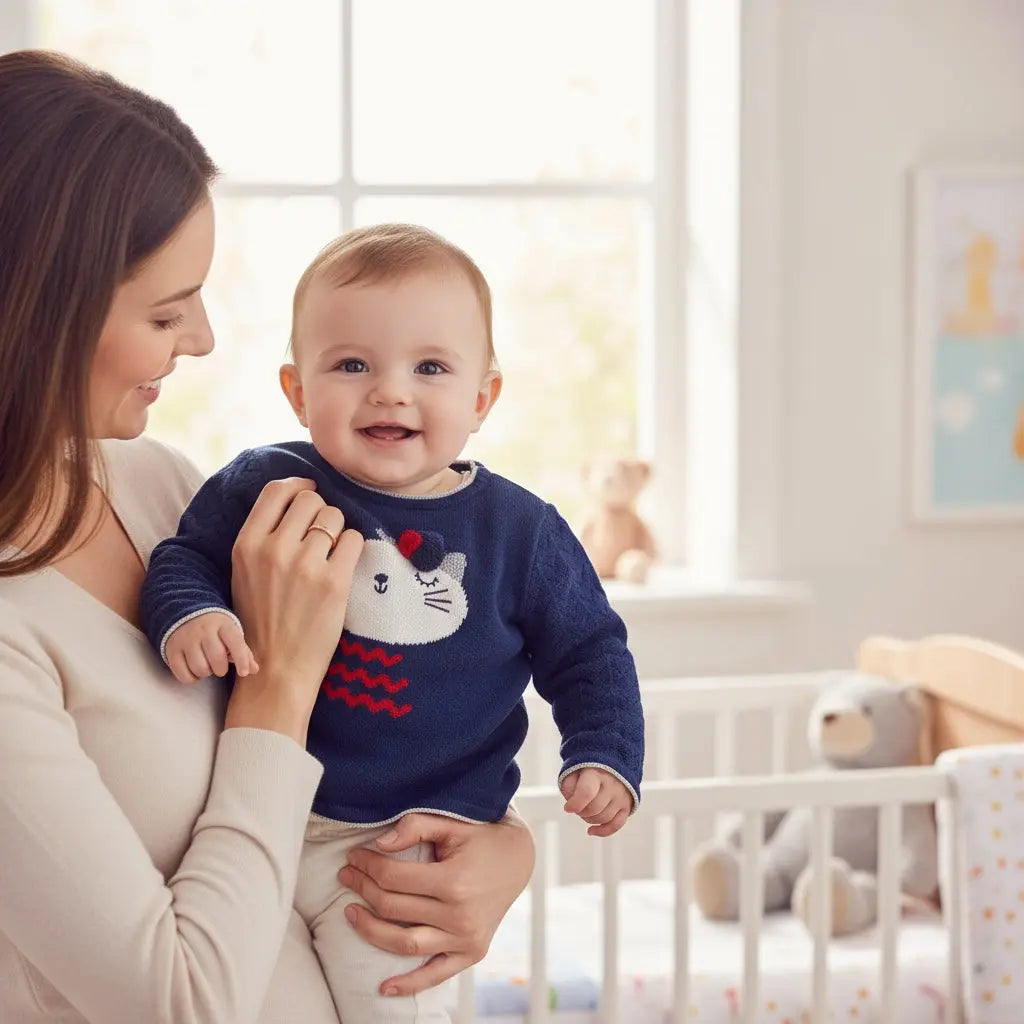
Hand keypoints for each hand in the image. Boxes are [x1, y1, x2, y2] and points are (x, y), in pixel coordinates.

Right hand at [164, 611, 258, 683]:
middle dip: (221, 669)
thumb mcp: (230, 634)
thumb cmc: (215, 629)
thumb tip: (254, 669)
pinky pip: (184, 675)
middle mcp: (203, 630)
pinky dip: (192, 678)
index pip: (235, 643)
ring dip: (206, 673)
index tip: (244, 672)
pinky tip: (194, 670)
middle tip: (219, 664)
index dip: (241, 659)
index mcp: (223, 625)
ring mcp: (185, 640)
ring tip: (206, 664)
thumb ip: (243, 651)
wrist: (185, 615)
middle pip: (217, 660)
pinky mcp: (172, 650)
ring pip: (200, 669)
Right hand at [225, 478, 363, 743]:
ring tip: (330, 556)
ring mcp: (305, 565)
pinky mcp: (334, 582)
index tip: (310, 492)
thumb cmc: (261, 621)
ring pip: (334, 517)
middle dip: (320, 512)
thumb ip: (264, 536)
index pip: (277, 490)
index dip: (299, 486)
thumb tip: (296, 497)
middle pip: (310, 500)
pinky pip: (353, 540)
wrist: (275, 670)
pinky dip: (353, 548)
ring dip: (338, 531)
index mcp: (246, 545)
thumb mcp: (246, 572)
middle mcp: (273, 550)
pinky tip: (343, 566)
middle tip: (321, 535)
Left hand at [337, 812, 534, 996]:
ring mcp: (465, 938)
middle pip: (393, 908)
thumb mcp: (452, 823)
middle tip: (347, 875)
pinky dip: (409, 985)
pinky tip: (383, 986)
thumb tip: (380, 844)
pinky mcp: (471, 953)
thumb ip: (416, 826)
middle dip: (363, 889)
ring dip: (370, 930)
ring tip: (350, 913)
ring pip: (404, 943)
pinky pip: (435, 975)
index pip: (394, 878)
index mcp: (454, 881)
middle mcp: (459, 915)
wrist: (519, 859)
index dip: (368, 866)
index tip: (354, 856)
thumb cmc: (481, 837)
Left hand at [560, 767, 631, 836]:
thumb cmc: (587, 769)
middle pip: (594, 808)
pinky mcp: (627, 805)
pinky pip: (616, 825)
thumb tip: (571, 806)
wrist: (611, 761)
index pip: (586, 792)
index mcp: (596, 772)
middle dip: (581, 811)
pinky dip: (603, 831)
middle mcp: (612, 784)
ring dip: (589, 819)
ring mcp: (621, 795)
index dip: (575, 804)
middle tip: (577, 806)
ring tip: (584, 810)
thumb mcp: (573, 770)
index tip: (567, 808)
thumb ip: (568, 786)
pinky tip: (591, 831)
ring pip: (604, 818)